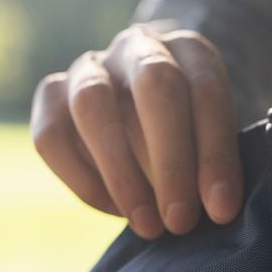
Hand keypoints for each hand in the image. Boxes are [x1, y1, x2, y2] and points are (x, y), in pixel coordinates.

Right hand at [31, 25, 243, 239]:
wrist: (143, 123)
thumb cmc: (190, 143)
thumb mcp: (214, 147)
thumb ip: (216, 167)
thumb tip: (218, 208)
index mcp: (190, 51)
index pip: (206, 89)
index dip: (215, 152)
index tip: (221, 209)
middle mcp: (138, 48)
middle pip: (154, 85)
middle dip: (171, 161)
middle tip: (180, 220)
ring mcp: (89, 68)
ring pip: (93, 105)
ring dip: (122, 174)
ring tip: (146, 224)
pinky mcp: (50, 97)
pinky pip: (52, 137)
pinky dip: (83, 180)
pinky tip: (114, 210)